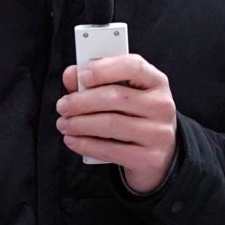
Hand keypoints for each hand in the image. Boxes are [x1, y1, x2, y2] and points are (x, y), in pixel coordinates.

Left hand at [58, 53, 177, 193]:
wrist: (159, 152)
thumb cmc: (135, 115)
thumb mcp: (123, 93)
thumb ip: (97, 80)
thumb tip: (71, 75)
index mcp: (157, 82)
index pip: (134, 66)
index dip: (105, 69)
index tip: (82, 75)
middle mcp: (162, 106)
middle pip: (116, 97)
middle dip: (82, 101)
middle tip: (62, 106)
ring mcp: (158, 133)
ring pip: (111, 124)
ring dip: (80, 124)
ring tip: (64, 124)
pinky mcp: (150, 158)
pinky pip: (111, 150)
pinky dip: (86, 145)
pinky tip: (72, 140)